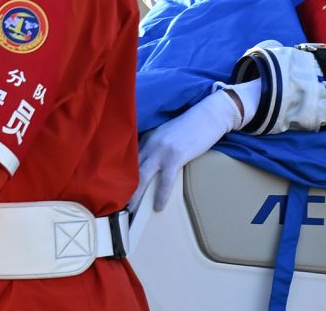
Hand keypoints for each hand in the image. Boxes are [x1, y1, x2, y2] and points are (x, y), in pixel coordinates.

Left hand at [129, 89, 241, 212]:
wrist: (208, 116)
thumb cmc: (191, 125)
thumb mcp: (167, 132)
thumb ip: (156, 144)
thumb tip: (150, 162)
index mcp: (148, 138)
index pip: (130, 160)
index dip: (122, 175)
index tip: (118, 188)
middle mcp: (150, 144)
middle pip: (131, 169)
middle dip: (123, 188)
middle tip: (117, 203)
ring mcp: (162, 151)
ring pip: (142, 176)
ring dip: (136, 195)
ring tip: (131, 210)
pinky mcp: (176, 157)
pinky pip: (165, 180)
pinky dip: (161, 195)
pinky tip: (158, 206)